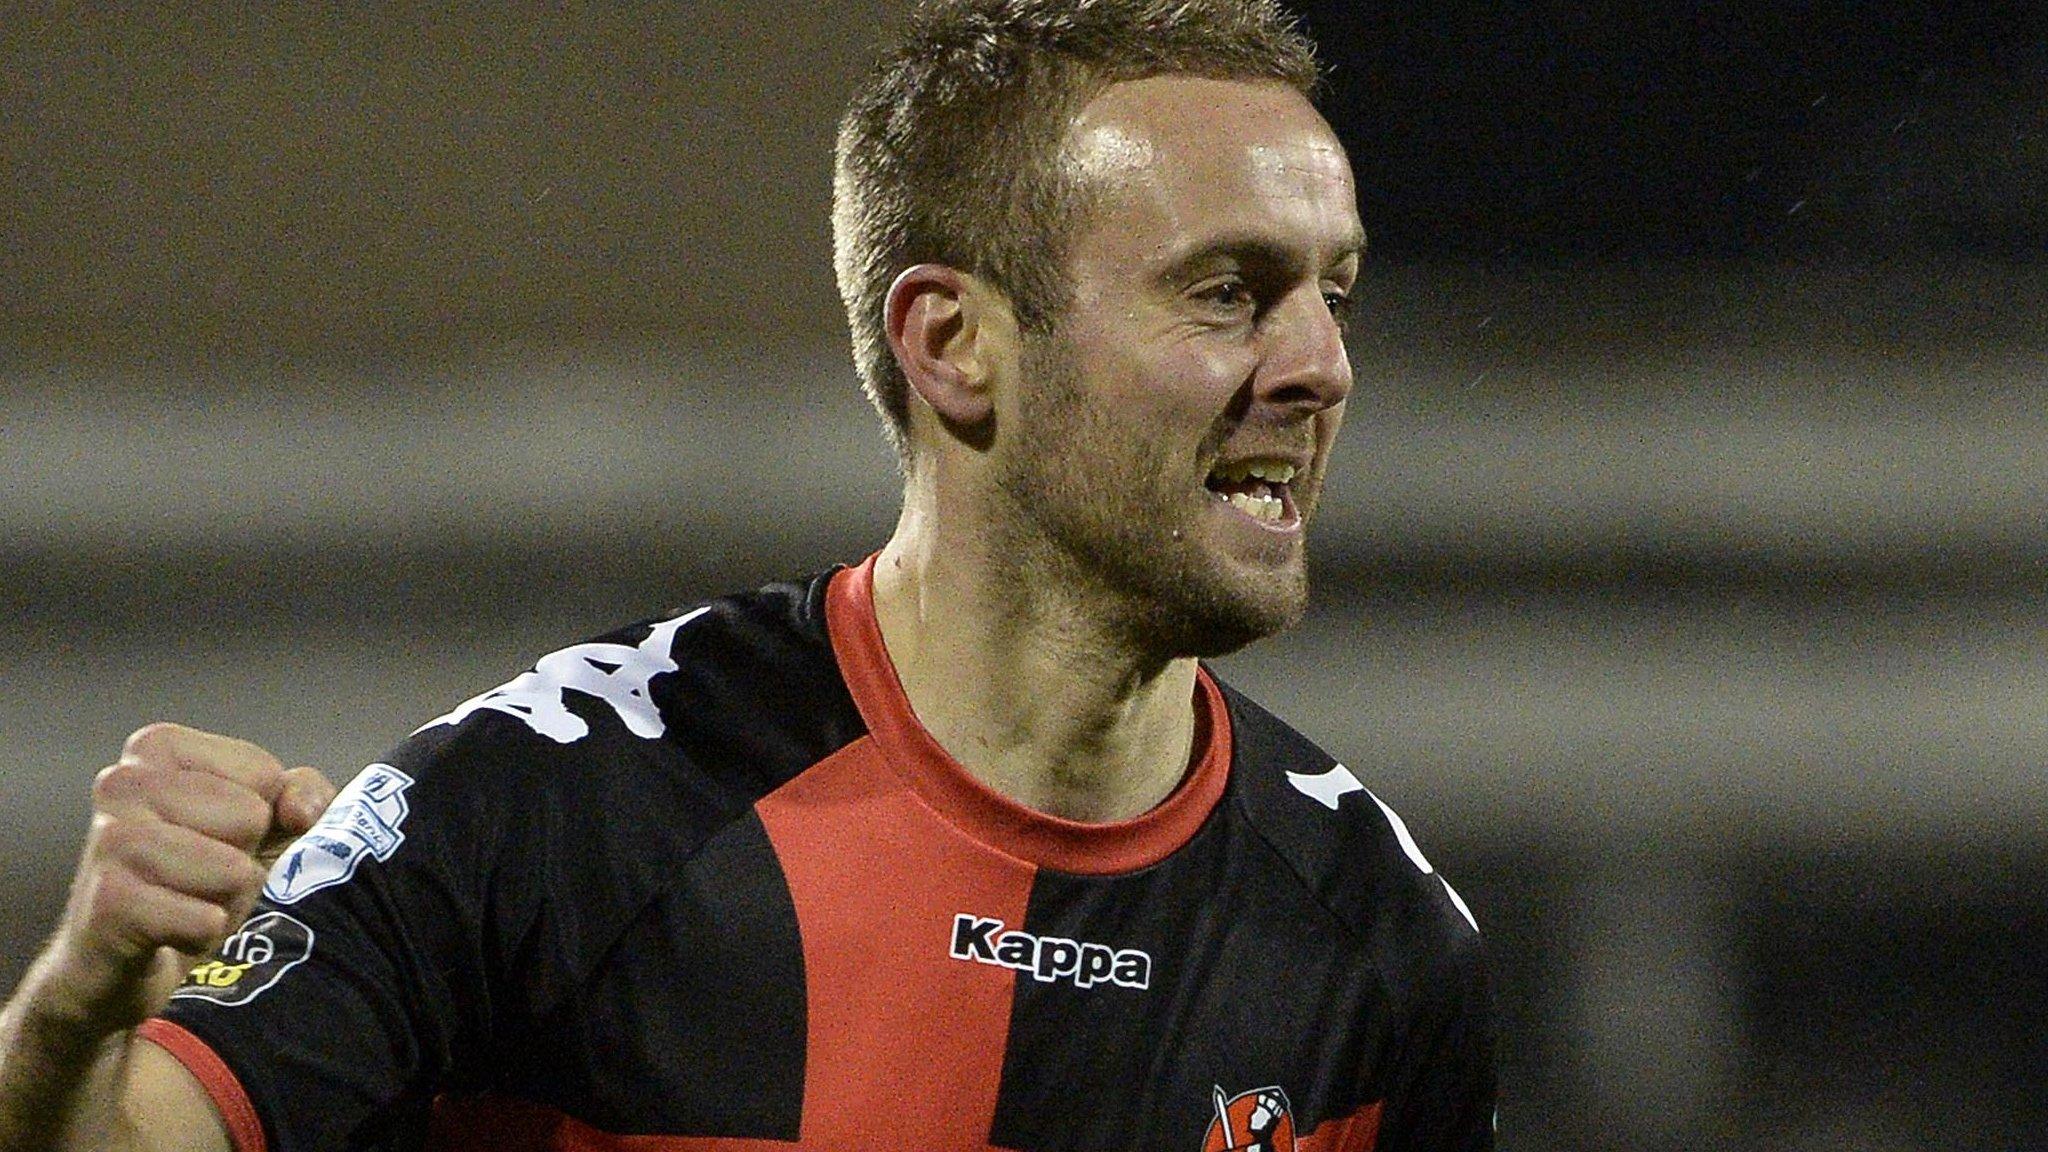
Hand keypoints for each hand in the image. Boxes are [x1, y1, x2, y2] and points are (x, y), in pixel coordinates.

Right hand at [34, 724, 336, 1038]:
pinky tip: (171, 938)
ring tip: (187, 904)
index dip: (263, 819)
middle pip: (251, 818)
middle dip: (242, 860)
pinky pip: (206, 920)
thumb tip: (299, 811)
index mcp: (157, 747)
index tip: (219, 839)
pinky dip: (206, 935)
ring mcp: (108, 840)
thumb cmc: (199, 880)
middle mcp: (122, 782)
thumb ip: (303, 794)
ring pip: (232, 869)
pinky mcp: (109, 903)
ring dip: (226, 900)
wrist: (129, 965)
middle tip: (200, 879)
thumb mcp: (265, 825)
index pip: (266, 775)